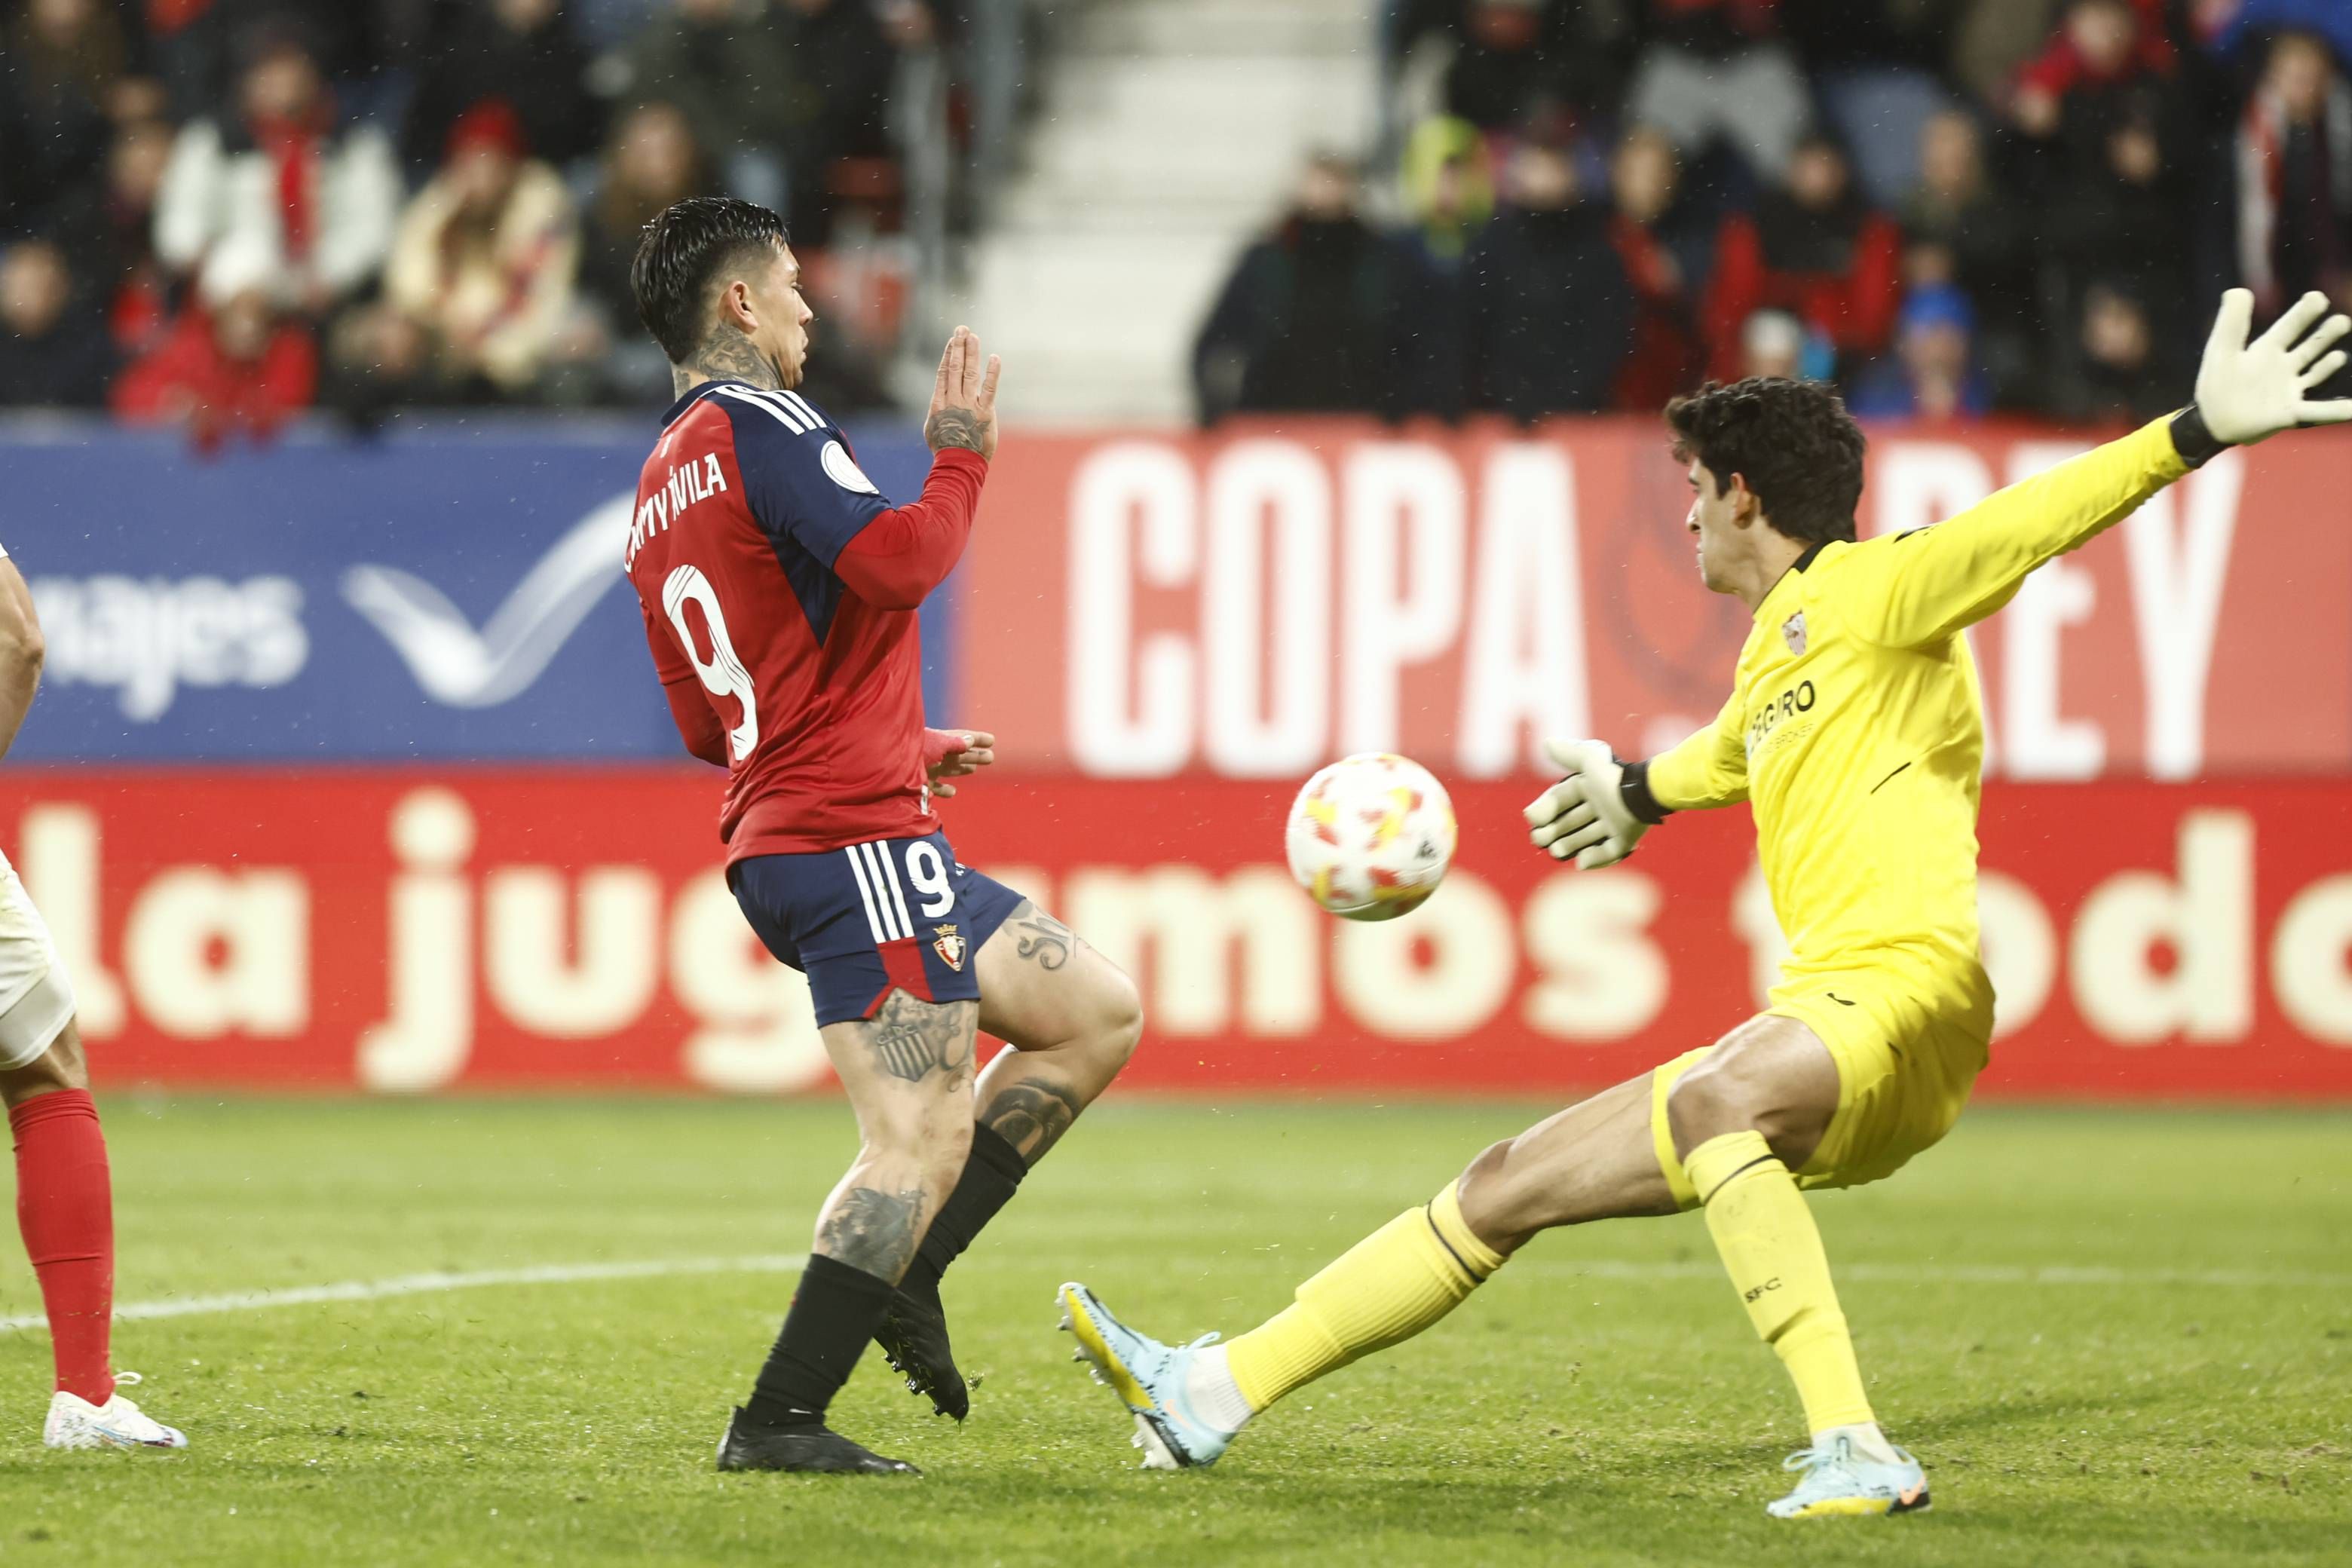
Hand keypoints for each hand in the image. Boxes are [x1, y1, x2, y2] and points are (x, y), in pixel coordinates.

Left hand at [923, 727, 994, 797]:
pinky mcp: (921, 785)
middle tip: (990, 757)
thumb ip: (955, 743)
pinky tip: (953, 792)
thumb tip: (971, 740)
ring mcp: (927, 769)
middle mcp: (934, 754)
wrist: (891, 771)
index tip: (991, 740)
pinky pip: (936, 788)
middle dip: (975, 755)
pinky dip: (945, 790)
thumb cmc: (916, 752)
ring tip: (973, 768)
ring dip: (962, 768)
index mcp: (939, 741)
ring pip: (949, 769)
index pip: (962, 738)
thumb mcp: (938, 744)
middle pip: (959, 755)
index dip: (977, 739)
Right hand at [924, 325, 1000, 461]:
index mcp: (939, 402)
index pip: (944, 372)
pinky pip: (989, 389)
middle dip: (959, 346)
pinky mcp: (984, 413)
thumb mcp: (933, 426)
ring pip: (969, 374)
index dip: (949, 354)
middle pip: (955, 367)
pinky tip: (994, 358)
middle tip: (962, 328)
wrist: (957, 463)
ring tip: (973, 337)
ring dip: (971, 353)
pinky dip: (992, 373)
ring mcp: (968, 405)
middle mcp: (952, 400)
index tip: (953, 340)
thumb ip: (938, 408)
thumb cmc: (945, 448)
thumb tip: (939, 397)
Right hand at [1524, 739, 1647, 869]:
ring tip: (1555, 851)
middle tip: (1539, 838)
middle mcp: (1602, 804)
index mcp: (1591, 785)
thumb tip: (1547, 743)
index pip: (1562, 797)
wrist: (1642, 795)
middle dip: (1554, 829)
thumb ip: (1567, 753)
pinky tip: (1580, 862)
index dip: (1545, 808)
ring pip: (1587, 836)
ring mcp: (1615, 823)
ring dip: (1570, 844)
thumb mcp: (1588, 759)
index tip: (1532, 818)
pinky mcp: (1626, 839)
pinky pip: (1609, 851)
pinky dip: (1595, 857)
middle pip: (1572, 820)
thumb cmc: (1612, 777)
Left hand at [2193, 288, 2351, 444]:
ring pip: (2316, 374)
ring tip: (2339, 356)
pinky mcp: (2289, 414)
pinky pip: (2318, 411)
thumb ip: (2231, 323)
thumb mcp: (2221, 352)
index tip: (2318, 297)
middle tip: (2343, 321)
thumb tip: (2237, 290)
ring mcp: (2288, 390)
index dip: (2304, 312)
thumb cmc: (2215, 387)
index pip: (2289, 326)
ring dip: (2329, 365)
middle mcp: (2282, 368)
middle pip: (2310, 347)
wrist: (2210, 425)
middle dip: (2325, 334)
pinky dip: (2337, 411)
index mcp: (2266, 351)